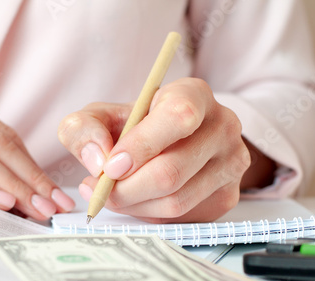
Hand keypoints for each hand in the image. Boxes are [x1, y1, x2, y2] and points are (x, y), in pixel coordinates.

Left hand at [58, 78, 250, 222]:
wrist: (166, 141)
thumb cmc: (134, 126)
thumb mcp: (100, 115)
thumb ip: (84, 128)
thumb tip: (96, 160)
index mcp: (194, 94)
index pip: (177, 118)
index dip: (140, 146)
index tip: (110, 166)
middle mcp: (222, 126)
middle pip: (171, 171)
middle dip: (125, 188)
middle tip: (98, 189)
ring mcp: (231, 164)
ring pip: (176, 201)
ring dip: (133, 205)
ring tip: (111, 194)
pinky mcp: (228, 196)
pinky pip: (182, 218)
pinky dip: (149, 214)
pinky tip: (136, 199)